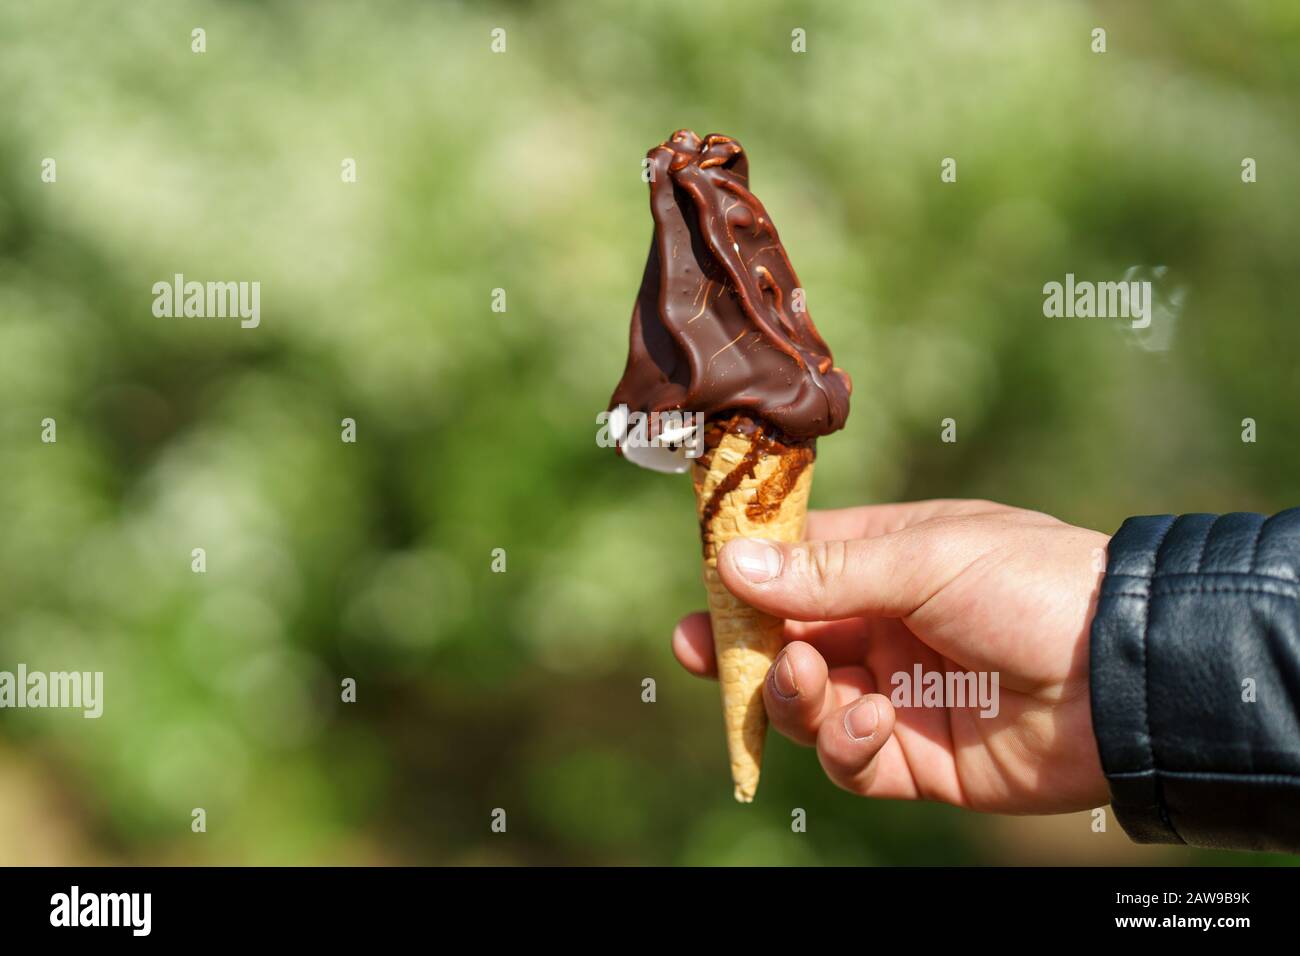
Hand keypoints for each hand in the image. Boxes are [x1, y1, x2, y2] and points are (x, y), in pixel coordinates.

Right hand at [672, 499, 1111, 812]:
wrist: (1123, 676)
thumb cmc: (1030, 585)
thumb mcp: (926, 560)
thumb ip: (827, 574)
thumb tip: (732, 563)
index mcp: (890, 561)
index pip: (798, 566)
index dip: (747, 577)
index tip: (704, 586)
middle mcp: (886, 629)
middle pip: (788, 641)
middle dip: (744, 648)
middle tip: (703, 651)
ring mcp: (900, 695)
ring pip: (809, 705)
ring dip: (792, 695)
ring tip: (805, 680)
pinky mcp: (917, 760)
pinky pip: (853, 761)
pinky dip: (845, 746)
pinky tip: (868, 723)